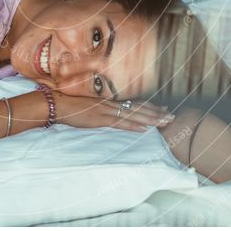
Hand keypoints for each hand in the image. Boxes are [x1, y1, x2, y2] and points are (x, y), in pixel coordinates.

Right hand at [51, 91, 174, 131]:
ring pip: (133, 115)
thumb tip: (110, 115)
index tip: (163, 109)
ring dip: (150, 119)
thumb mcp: (89, 108)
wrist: (58, 104)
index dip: (150, 107)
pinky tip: (144, 128)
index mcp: (109, 102)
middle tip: (172, 116)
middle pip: (138, 108)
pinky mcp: (100, 119)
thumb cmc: (70, 106)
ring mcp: (106, 111)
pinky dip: (132, 126)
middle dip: (156, 113)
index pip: (134, 104)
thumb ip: (101, 111)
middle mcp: (111, 104)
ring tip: (165, 122)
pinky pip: (119, 123)